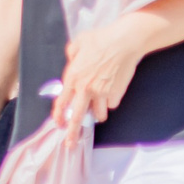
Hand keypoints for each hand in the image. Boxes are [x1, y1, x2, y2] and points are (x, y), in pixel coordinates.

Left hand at [54, 13, 152, 129]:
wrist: (124, 42)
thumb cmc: (101, 39)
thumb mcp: (79, 42)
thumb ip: (72, 54)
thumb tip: (72, 59)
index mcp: (73, 77)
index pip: (61, 102)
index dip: (59, 115)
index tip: (58, 124)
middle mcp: (85, 88)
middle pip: (76, 117)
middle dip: (72, 133)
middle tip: (70, 144)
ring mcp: (101, 93)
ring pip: (97, 114)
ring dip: (96, 115)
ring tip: (97, 112)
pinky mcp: (116, 94)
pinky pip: (112, 105)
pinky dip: (111, 102)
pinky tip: (113, 92)